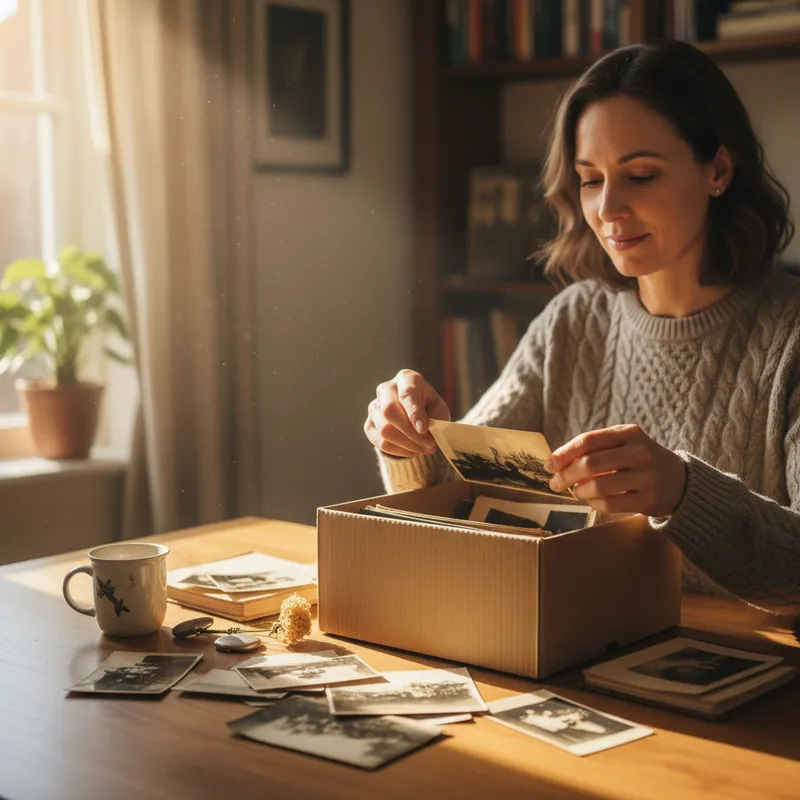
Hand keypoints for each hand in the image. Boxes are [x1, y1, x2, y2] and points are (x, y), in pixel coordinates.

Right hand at [364, 369, 450, 456]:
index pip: (407, 394)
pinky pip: (380, 442)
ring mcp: (374, 407)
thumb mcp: (439, 408)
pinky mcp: (369, 425)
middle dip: (411, 433)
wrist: (414, 415)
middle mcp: (386, 389)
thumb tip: (424, 431)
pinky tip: (412, 451)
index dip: (414, 413)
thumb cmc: (429, 408)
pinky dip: (399, 450)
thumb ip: (435, 417)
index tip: (424, 429)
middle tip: (429, 445)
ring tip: (425, 449)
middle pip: (389, 410)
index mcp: (406, 379)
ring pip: (384, 430)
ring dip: (407, 444)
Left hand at [545, 424, 686, 516]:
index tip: (549, 465)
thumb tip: (556, 462)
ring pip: (599, 485)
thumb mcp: (624, 444)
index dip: (564, 453)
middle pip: (590, 464)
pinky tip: (592, 501)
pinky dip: (594, 503)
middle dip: (566, 475)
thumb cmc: (640, 460)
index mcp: (629, 433)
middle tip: (555, 484)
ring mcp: (647, 476)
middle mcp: (640, 452)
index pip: (588, 440)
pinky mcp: (649, 499)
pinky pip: (610, 503)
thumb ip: (595, 449)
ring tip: (576, 492)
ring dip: (579, 491)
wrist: (681, 480)